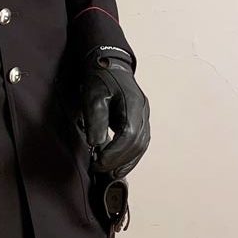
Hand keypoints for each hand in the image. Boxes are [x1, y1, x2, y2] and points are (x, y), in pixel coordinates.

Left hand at [81, 47, 149, 178]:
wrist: (109, 64)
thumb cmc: (100, 78)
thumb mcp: (93, 96)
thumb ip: (95, 119)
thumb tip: (96, 144)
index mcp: (134, 104)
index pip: (129, 135)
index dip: (114, 153)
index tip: (98, 162)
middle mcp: (143, 111)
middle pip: (138, 144)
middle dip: (119, 161)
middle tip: (100, 171)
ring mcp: (144, 116)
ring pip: (141, 146)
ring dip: (126, 162)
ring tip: (110, 174)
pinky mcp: (140, 120)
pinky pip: (139, 142)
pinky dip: (129, 156)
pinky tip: (117, 165)